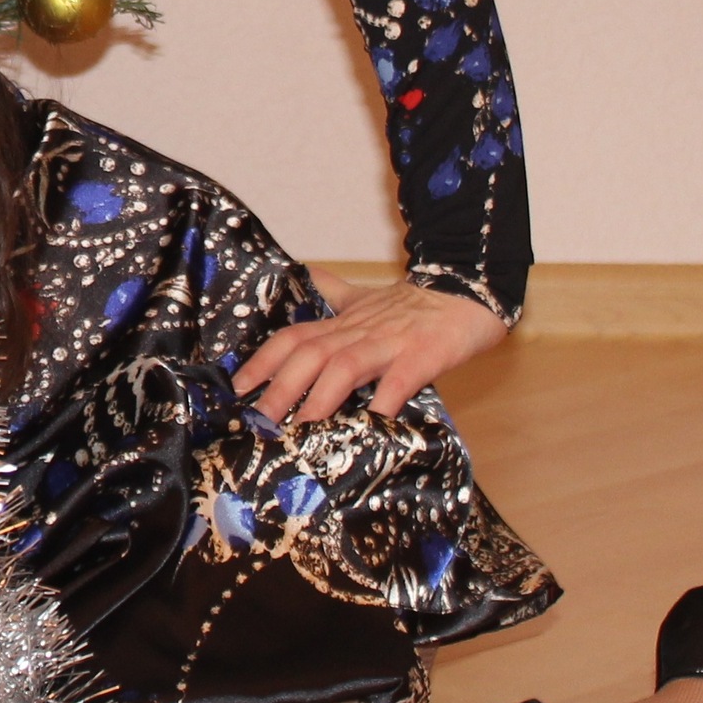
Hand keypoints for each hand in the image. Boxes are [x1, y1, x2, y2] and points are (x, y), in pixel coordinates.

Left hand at [233, 267, 508, 424]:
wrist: (465, 288)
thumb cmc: (413, 304)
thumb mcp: (365, 297)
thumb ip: (334, 291)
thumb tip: (304, 273)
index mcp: (343, 322)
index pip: (293, 337)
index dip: (262, 361)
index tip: (237, 389)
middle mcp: (358, 330)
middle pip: (310, 353)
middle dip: (281, 386)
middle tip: (260, 421)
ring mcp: (390, 342)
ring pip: (345, 364)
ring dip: (320, 396)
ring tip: (302, 429)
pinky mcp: (422, 355)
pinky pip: (399, 380)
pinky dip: (383, 402)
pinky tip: (371, 426)